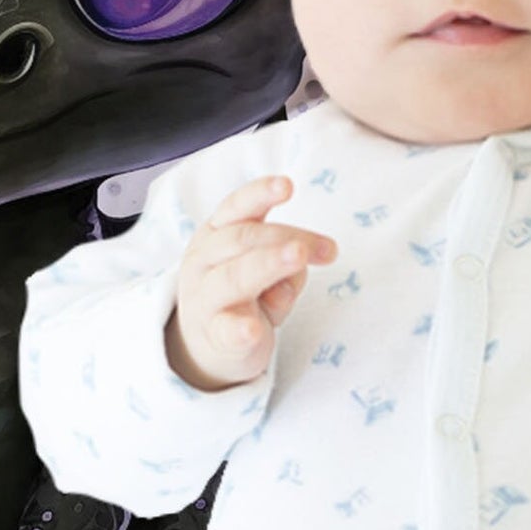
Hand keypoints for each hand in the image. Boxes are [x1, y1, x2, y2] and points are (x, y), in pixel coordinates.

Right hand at [167, 175, 336, 391]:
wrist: (207, 344)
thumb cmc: (242, 294)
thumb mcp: (262, 268)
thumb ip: (282, 260)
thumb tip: (299, 263)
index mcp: (215, 234)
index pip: (236, 208)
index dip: (260, 193)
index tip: (288, 185)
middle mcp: (204, 261)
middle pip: (242, 239)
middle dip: (286, 237)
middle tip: (327, 248)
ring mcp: (205, 299)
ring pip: (234, 277)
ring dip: (268, 265)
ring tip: (298, 258)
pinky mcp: (214, 336)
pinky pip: (226, 330)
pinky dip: (240, 328)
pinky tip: (254, 329)